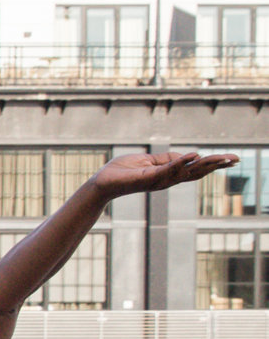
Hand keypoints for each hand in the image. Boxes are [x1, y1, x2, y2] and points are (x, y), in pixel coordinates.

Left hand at [88, 150, 239, 200]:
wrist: (102, 182)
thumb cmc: (122, 171)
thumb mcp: (147, 160)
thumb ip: (166, 158)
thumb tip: (187, 156)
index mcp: (169, 174)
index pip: (196, 168)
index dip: (214, 163)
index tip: (232, 159)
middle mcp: (167, 179)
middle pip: (197, 172)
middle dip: (217, 165)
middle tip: (237, 159)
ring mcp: (159, 179)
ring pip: (187, 171)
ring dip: (206, 164)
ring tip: (223, 158)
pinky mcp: (148, 178)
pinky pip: (167, 169)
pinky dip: (181, 162)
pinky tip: (194, 155)